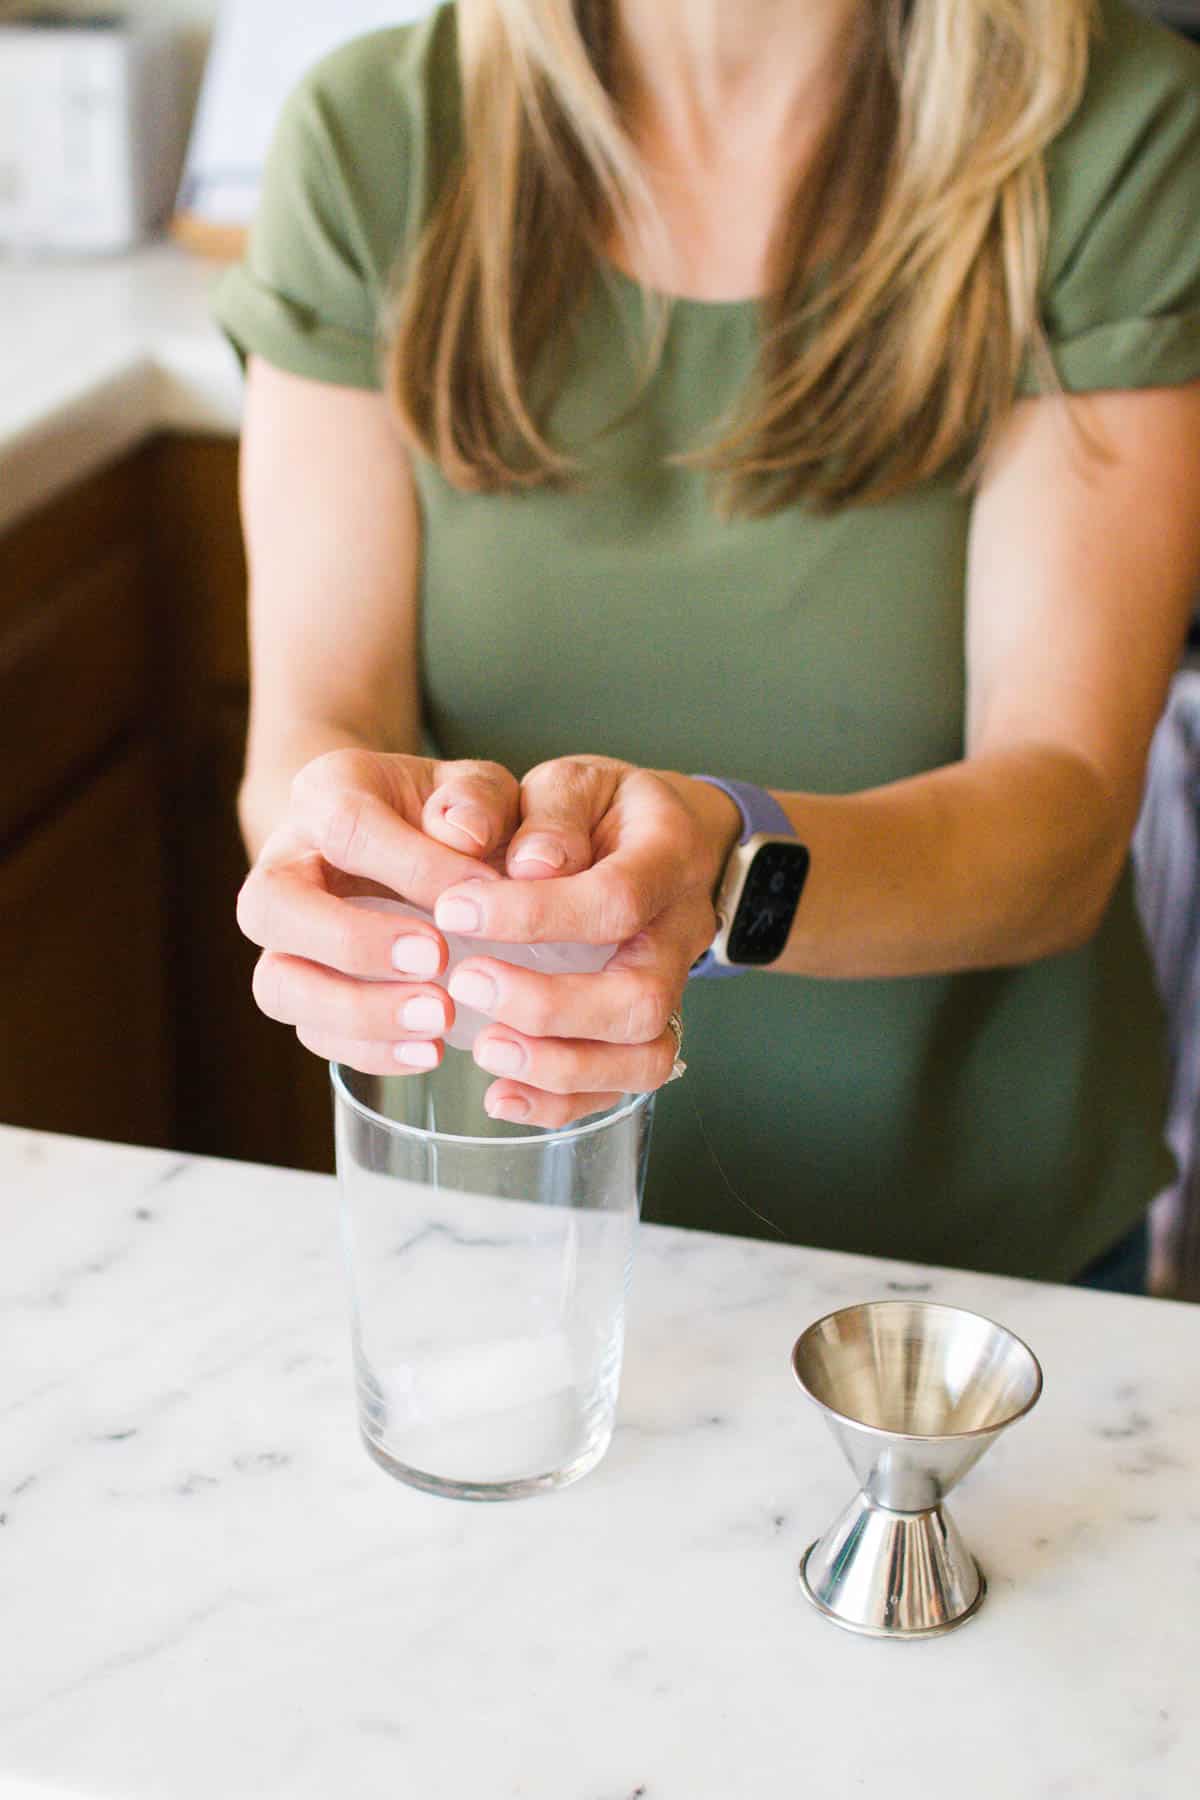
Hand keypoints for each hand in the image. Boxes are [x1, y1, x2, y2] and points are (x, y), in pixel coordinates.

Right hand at [237, 748, 520, 1072]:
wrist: (429, 843)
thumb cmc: (457, 814)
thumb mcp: (480, 790)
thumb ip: (477, 802)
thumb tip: (463, 836)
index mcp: (327, 792)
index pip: (345, 826)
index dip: (412, 867)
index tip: (480, 899)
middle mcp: (286, 863)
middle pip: (271, 907)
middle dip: (352, 942)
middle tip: (436, 961)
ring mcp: (287, 936)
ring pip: (277, 983)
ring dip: (356, 1012)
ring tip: (438, 1020)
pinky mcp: (305, 988)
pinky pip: (310, 1031)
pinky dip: (368, 1050)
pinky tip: (429, 1050)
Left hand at [432, 756, 742, 1125]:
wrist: (668, 840)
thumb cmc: (606, 812)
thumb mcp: (576, 783)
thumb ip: (550, 814)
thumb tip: (528, 866)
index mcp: (666, 858)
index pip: (615, 899)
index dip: (536, 914)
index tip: (454, 909)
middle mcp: (679, 933)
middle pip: (641, 999)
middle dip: (550, 1007)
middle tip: (468, 985)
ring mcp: (671, 987)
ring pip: (644, 1058)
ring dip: (560, 1068)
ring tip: (485, 1048)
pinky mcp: (645, 1029)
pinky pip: (622, 1087)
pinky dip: (561, 1104)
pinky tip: (499, 1095)